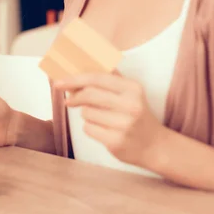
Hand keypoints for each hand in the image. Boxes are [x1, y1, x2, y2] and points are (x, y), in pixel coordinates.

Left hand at [53, 72, 167, 166]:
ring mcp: (124, 125)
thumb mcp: (129, 92)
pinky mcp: (116, 142)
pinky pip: (88, 129)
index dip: (74, 79)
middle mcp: (130, 105)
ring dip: (87, 114)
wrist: (155, 146)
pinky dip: (90, 128)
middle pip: (89, 94)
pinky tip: (104, 130)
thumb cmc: (136, 114)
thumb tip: (78, 67)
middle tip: (69, 100)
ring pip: (86, 113)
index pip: (96, 78)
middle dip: (74, 97)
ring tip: (101, 118)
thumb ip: (108, 78)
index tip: (59, 81)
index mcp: (132, 88)